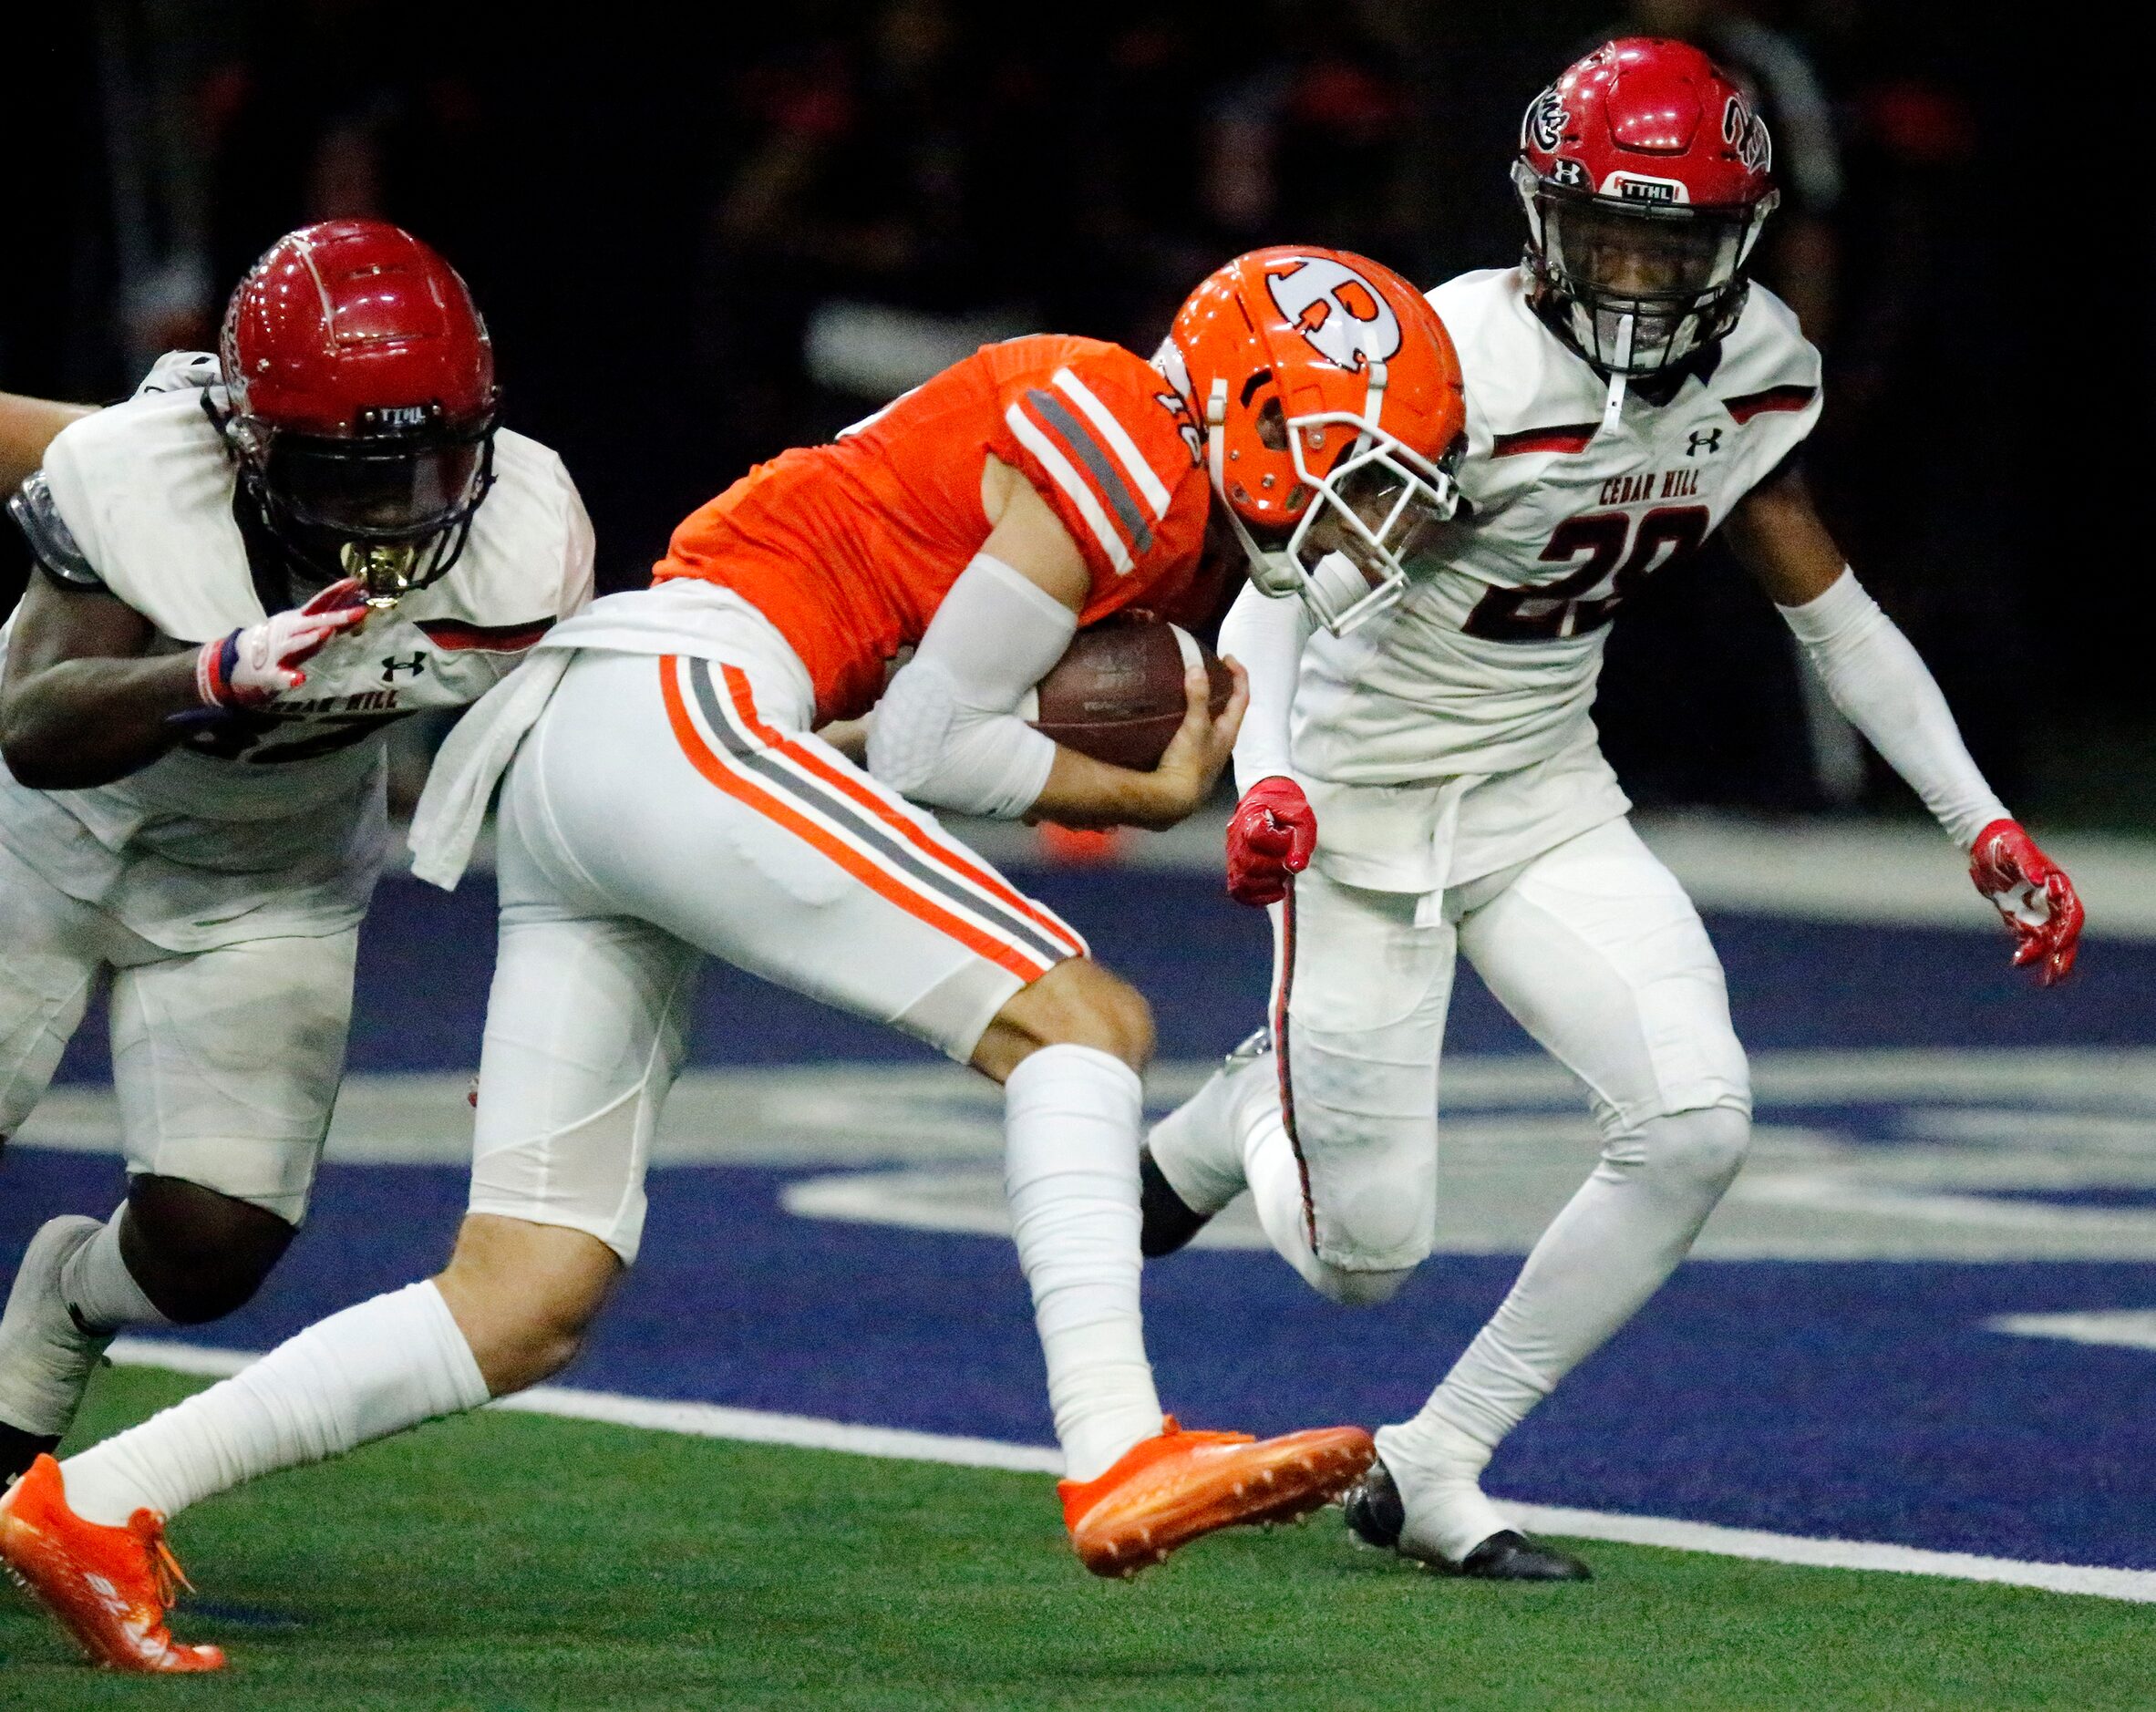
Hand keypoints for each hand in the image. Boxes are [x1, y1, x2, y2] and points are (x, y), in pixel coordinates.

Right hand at [195, 578, 368, 708]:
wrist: (241, 657)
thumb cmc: (282, 640)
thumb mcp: (304, 626)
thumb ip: (328, 619)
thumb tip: (358, 608)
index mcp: (299, 620)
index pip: (320, 603)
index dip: (337, 593)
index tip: (357, 582)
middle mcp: (290, 631)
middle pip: (315, 622)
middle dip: (337, 616)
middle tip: (359, 611)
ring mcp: (280, 650)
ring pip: (296, 643)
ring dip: (310, 638)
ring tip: (327, 633)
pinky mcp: (271, 672)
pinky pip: (280, 675)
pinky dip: (289, 677)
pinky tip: (300, 679)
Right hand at [1129, 657, 1247, 829]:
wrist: (1171, 802)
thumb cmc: (1189, 765)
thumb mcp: (1194, 727)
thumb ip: (1198, 698)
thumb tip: (1198, 668)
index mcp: (1228, 733)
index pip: (1242, 697)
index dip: (1239, 674)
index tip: (1227, 657)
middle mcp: (1221, 743)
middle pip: (1228, 710)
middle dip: (1221, 688)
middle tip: (1208, 671)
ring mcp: (1205, 754)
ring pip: (1210, 722)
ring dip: (1203, 704)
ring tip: (1188, 689)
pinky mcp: (1189, 761)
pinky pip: (1193, 732)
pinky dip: (1187, 719)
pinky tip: (1171, 717)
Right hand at [1226, 775, 1315, 906]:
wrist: (1267, 802)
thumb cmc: (1284, 809)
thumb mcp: (1301, 816)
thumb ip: (1301, 840)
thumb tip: (1296, 866)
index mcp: (1250, 819)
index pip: (1258, 835)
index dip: (1279, 842)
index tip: (1290, 836)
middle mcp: (1236, 839)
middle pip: (1250, 864)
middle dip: (1276, 867)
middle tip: (1289, 859)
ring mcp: (1232, 856)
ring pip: (1242, 882)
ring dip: (1268, 883)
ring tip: (1282, 873)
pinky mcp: (1234, 870)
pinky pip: (1239, 892)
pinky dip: (1259, 897)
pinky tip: (1276, 888)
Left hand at [1969, 818, 2082, 986]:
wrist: (1985, 843)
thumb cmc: (2006, 844)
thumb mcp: (2016, 851)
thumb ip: (2030, 865)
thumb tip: (2042, 881)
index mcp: (2056, 886)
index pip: (2070, 913)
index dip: (2067, 931)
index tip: (2058, 946)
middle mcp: (2049, 901)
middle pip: (2064, 933)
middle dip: (2063, 956)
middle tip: (2057, 977)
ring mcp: (2033, 909)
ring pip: (2046, 940)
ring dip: (2046, 960)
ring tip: (2044, 982)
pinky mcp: (2016, 915)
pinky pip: (2025, 938)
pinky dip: (2026, 952)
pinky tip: (2018, 963)